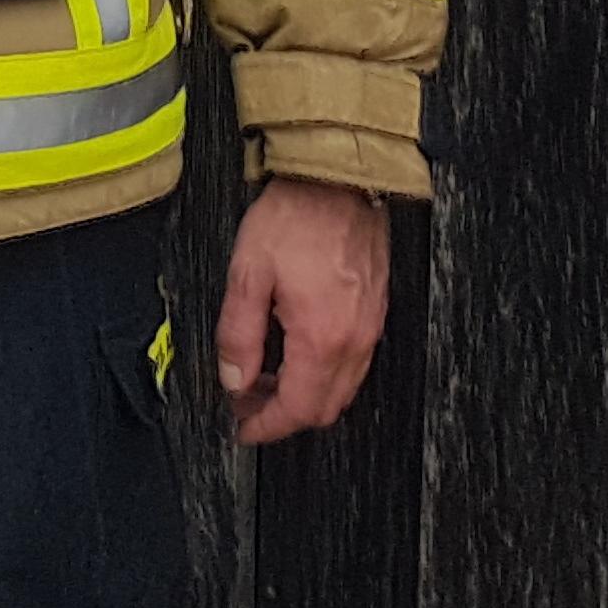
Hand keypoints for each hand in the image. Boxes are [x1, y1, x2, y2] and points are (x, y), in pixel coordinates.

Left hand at [217, 177, 390, 443]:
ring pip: (341, 387)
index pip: (298, 409)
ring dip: (304, 393)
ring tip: (263, 376)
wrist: (338, 180)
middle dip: (283, 414)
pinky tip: (293, 351)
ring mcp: (370, 327)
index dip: (266, 426)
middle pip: (324, 407)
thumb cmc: (296, 217)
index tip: (242, 428)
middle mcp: (355, 341)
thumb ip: (238, 333)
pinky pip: (353, 362)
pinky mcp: (375, 311)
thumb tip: (233, 378)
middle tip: (245, 402)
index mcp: (322, 338)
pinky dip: (323, 371)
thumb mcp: (248, 274)